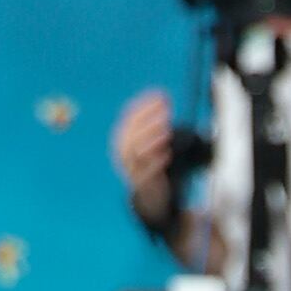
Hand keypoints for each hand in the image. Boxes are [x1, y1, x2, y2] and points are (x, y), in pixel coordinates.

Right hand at [112, 88, 176, 218]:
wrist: (148, 195)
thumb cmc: (149, 161)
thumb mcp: (146, 138)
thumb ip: (151, 121)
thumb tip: (163, 96)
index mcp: (122, 138)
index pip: (129, 116)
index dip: (145, 104)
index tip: (161, 95)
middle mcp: (122, 153)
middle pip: (131, 132)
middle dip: (148, 119)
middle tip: (166, 110)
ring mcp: (130, 169)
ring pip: (136, 152)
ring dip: (152, 138)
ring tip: (167, 129)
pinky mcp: (142, 183)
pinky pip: (146, 172)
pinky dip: (157, 161)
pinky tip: (168, 152)